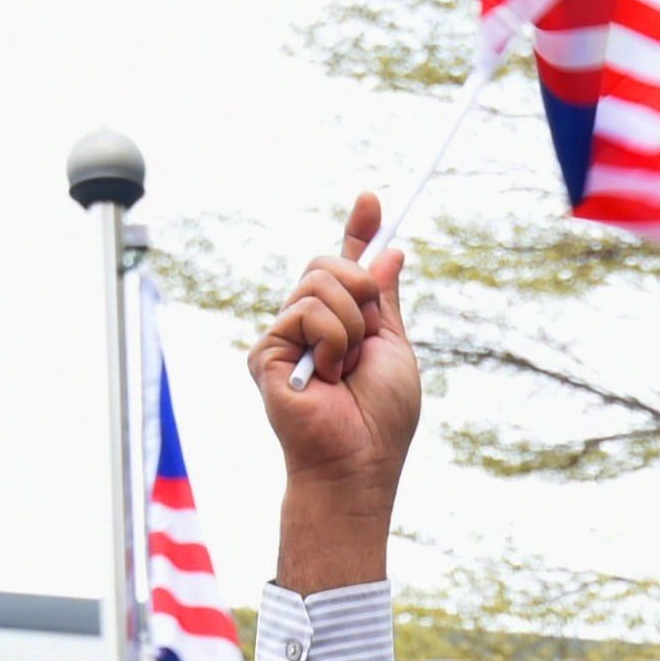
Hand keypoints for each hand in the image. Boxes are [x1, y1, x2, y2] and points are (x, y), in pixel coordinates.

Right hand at [251, 192, 419, 591]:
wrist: (357, 461)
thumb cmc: (380, 418)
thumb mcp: (393, 347)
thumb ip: (384, 300)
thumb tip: (389, 252)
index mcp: (343, 324)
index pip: (345, 267)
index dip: (358, 232)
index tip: (371, 199)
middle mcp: (309, 326)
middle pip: (328, 265)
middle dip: (360, 288)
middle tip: (368, 335)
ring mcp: (284, 338)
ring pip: (318, 284)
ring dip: (349, 325)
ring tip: (344, 370)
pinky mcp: (265, 352)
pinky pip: (305, 313)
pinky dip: (330, 342)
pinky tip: (325, 378)